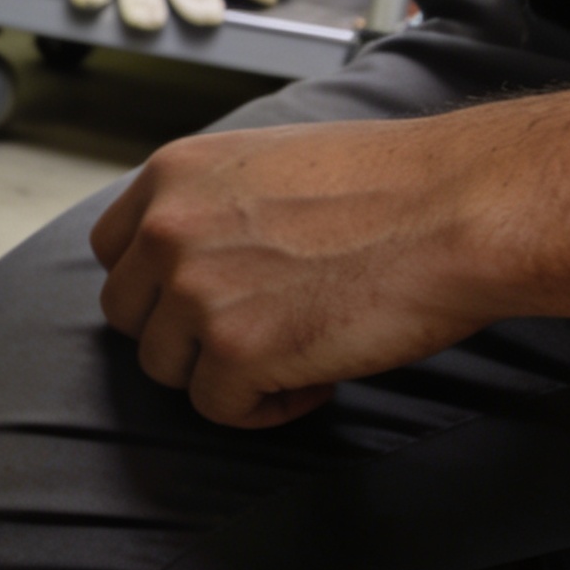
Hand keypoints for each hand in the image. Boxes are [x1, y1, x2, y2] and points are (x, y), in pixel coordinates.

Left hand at [91, 104, 569, 427]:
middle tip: (248, 334)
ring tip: (290, 356)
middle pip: (129, 314)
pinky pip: (217, 407)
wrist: (456, 209)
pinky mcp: (236, 351)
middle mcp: (167, 231)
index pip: (113, 250)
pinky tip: (313, 383)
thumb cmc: (388, 181)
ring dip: (221, 372)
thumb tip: (189, 250)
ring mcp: (195, 292)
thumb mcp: (264, 161)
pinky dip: (262, 409)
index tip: (196, 301)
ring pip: (166, 366)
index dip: (153, 285)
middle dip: (181, 333)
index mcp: (171, 176)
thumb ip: (209, 202)